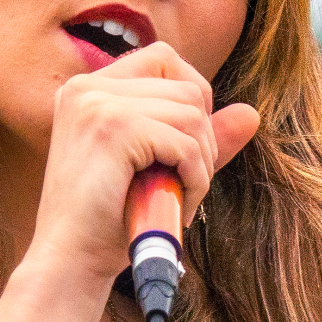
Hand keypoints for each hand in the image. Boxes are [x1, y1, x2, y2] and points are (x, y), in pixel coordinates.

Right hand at [30, 42, 259, 276]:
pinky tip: (179, 203)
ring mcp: (97, 104)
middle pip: (185, 86)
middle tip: (184, 182)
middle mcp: (86, 87)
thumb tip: (252, 113)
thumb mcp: (157, 170)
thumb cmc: (107, 222)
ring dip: (201, 162)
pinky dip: (196, 178)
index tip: (183, 148)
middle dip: (202, 138)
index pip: (163, 60)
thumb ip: (198, 138)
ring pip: (192, 114)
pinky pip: (186, 143)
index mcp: (87, 89)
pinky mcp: (114, 128)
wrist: (69, 262)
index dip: (192, 99)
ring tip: (179, 196)